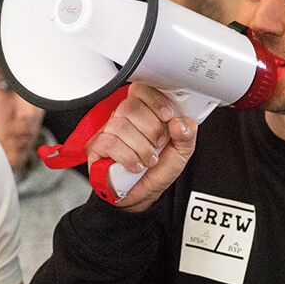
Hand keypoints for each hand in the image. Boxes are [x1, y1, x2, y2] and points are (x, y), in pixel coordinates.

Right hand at [86, 83, 196, 211]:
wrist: (144, 193)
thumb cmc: (158, 169)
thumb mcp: (182, 151)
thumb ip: (187, 134)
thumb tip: (180, 123)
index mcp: (143, 111)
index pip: (142, 90)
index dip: (155, 101)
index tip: (167, 116)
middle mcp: (124, 118)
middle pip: (130, 106)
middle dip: (151, 129)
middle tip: (158, 145)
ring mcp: (108, 131)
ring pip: (121, 126)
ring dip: (141, 147)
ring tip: (149, 159)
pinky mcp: (97, 147)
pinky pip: (110, 143)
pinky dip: (128, 157)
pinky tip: (136, 165)